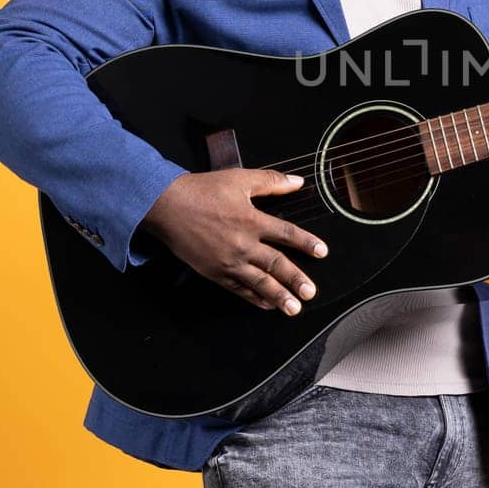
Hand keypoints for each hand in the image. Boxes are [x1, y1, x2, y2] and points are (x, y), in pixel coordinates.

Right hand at [142, 169, 326, 313]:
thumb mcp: (239, 179)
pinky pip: (238, 289)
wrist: (166, 206)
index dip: (306, 243)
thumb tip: (297, 182)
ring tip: (293, 308)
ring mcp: (228, 261)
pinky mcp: (214, 272)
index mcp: (252, 220)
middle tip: (310, 292)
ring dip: (278, 296)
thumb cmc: (202, 190)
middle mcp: (243, 244)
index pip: (286, 233)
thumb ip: (271, 181)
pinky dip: (253, 298)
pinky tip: (266, 304)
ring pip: (259, 283)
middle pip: (276, 265)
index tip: (322, 252)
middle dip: (296, 280)